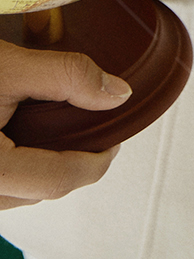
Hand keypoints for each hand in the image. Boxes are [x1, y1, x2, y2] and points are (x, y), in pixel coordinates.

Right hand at [0, 39, 128, 209]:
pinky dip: (18, 163)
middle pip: (40, 190)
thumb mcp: (9, 66)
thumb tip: (117, 92)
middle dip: (72, 162)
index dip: (97, 160)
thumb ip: (65, 76)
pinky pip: (1, 185)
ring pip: (18, 192)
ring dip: (42, 164)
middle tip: (93, 131)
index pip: (60, 180)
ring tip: (58, 130)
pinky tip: (22, 133)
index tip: (116, 140)